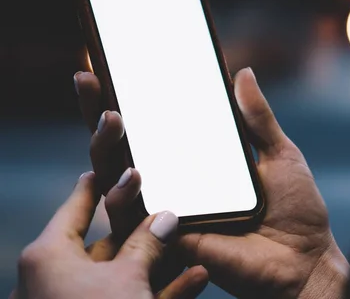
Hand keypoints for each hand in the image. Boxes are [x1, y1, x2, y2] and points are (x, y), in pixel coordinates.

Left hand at [11, 172, 207, 298]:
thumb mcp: (128, 279)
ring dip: (158, 262)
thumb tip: (164, 217)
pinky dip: (159, 291)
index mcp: (49, 257)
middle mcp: (57, 279)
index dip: (96, 186)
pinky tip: (194, 278)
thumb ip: (147, 244)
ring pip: (123, 275)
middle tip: (167, 207)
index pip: (76, 208)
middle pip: (105, 242)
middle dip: (142, 229)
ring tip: (189, 242)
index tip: (108, 168)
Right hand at [75, 67, 349, 298]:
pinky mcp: (169, 238)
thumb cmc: (295, 208)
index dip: (131, 99)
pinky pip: (134, 219)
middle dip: (100, 114)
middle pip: (125, 148)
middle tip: (90, 81)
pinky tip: (129, 170)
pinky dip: (123, 196)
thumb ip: (256, 118)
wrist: (305, 259)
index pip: (157, 127)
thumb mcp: (279, 154)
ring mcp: (169, 210)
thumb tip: (241, 72)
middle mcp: (178, 183)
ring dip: (104, 148)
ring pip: (117, 180)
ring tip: (110, 117)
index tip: (110, 65)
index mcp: (200, 162)